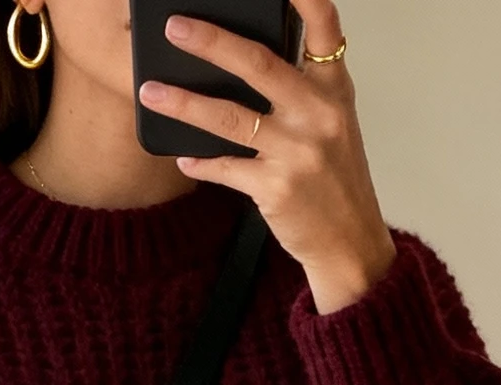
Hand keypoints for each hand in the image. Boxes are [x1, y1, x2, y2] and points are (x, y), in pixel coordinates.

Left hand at [139, 0, 395, 313]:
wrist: (350, 242)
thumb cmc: (336, 180)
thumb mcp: (333, 124)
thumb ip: (302, 89)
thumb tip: (243, 62)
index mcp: (334, 89)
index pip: (324, 26)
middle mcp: (318, 114)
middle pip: (258, 64)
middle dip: (211, 42)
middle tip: (174, 27)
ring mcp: (297, 151)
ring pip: (230, 117)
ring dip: (184, 103)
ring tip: (150, 91)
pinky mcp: (276, 188)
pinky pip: (226, 168)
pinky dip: (201, 161)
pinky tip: (182, 154)